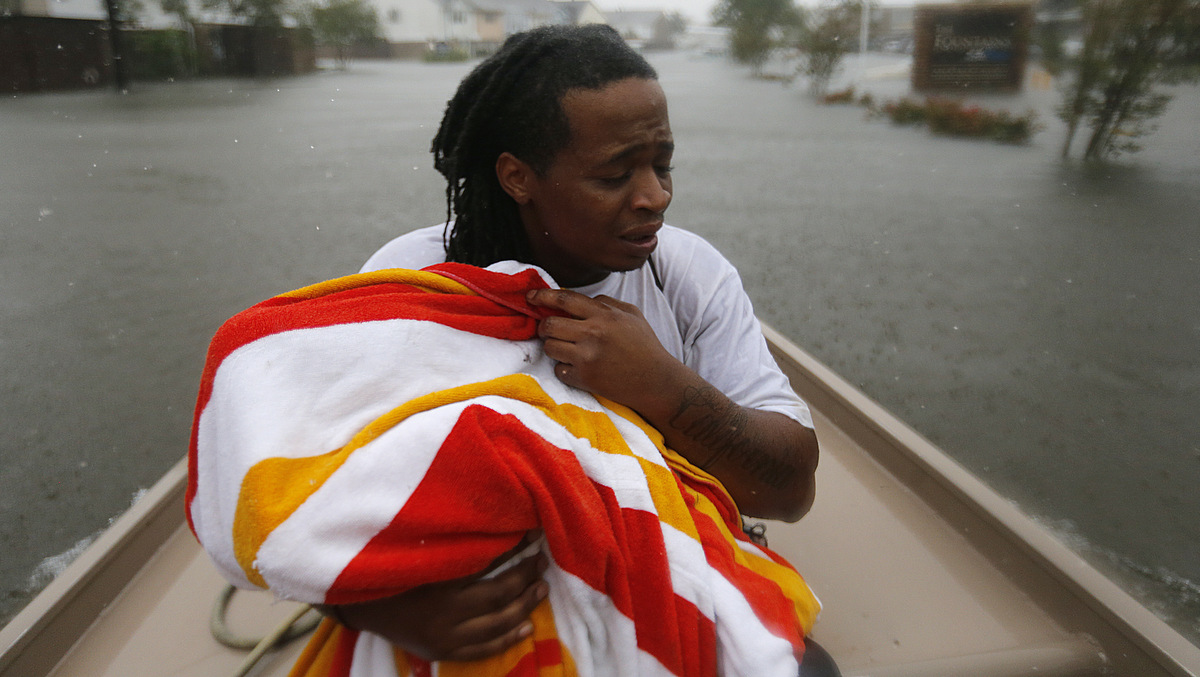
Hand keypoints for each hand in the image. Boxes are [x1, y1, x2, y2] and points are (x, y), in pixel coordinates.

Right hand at [323, 535, 548, 661]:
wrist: (359, 603)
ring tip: (541, 588)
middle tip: (542, 560)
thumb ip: (453, 536)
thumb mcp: (418, 546)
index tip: (534, 531)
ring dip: (524, 605)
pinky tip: (527, 627)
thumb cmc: (391, 565)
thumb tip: (493, 517)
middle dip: (525, 576)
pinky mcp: (442, 651)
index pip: (487, 561)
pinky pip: (483, 649)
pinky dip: (508, 639)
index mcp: (436, 578)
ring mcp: (443, 635)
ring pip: (496, 623)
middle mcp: (442, 611)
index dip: (514, 546)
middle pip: (497, 594)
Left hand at [526, 288, 682, 412]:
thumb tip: (579, 300)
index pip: (564, 299)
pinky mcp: (584, 379)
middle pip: (549, 324)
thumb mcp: (632, 315)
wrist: (656, 381)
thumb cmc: (645, 346)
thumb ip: (606, 303)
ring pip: (550, 347)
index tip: (530, 297)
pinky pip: (558, 369)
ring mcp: (587, 357)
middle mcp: (593, 334)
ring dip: (553, 347)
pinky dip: (563, 368)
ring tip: (566, 349)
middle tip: (549, 329)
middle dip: (544, 326)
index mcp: (604, 315)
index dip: (543, 296)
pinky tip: (577, 367)